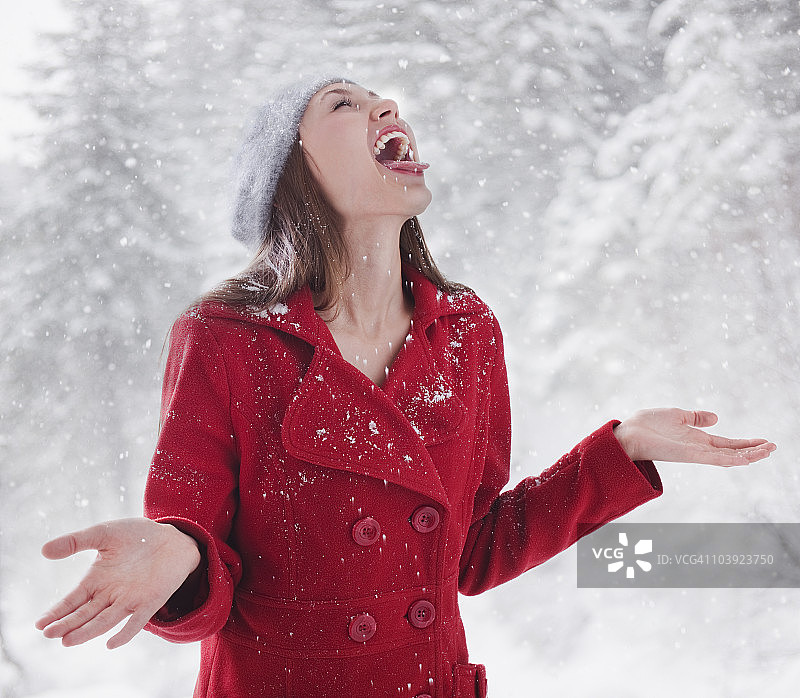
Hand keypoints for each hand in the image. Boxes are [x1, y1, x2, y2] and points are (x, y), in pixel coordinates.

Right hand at [35, 517, 200, 648]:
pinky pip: (136, 621)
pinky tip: (111, 643)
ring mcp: (129, 600)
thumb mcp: (103, 533)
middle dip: (67, 624)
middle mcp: (110, 595)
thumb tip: (43, 550)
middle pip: (84, 614)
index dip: (56, 613)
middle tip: (49, 634)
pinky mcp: (150, 601)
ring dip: (87, 631)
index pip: (72, 601)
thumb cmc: (136, 536)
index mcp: (96, 580)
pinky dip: (125, 633)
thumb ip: (76, 541)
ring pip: (105, 620)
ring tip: (68, 640)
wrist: (172, 537)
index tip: (40, 624)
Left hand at [613, 408, 776, 465]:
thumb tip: (716, 417)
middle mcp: (698, 448)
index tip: (765, 441)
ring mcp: (695, 453)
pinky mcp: (688, 455)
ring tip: (768, 451)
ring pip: (728, 457)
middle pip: (732, 451)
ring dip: (748, 455)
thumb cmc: (647, 424)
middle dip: (753, 450)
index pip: (727, 443)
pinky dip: (730, 459)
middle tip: (774, 447)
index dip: (746, 443)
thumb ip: (696, 417)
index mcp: (697, 439)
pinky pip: (714, 459)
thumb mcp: (677, 415)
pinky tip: (746, 459)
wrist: (629, 432)